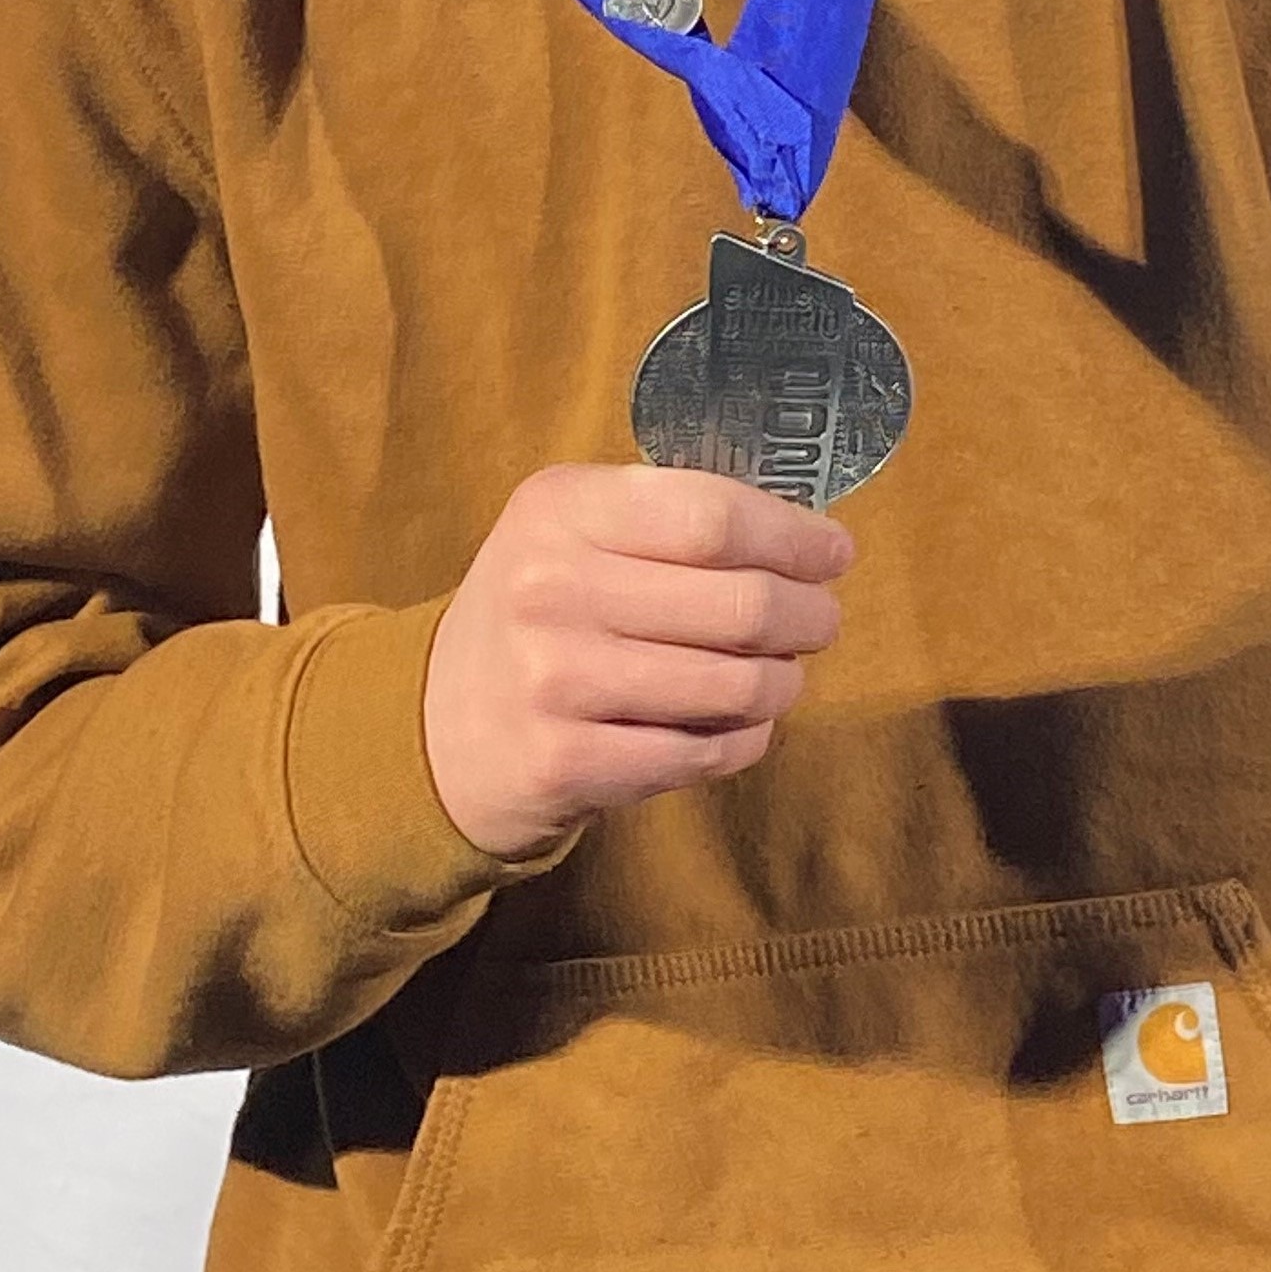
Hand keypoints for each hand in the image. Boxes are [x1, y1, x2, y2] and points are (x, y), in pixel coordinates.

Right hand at [423, 463, 851, 858]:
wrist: (436, 723)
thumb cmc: (536, 613)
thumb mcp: (570, 531)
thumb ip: (665, 518)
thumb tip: (802, 537)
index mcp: (559, 508)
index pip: (711, 516)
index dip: (792, 537)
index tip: (833, 551)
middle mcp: (550, 587)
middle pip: (739, 603)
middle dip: (808, 614)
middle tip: (822, 620)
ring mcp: (554, 680)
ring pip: (734, 686)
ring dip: (783, 683)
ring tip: (782, 676)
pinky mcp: (566, 763)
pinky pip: (702, 755)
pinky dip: (744, 742)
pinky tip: (740, 727)